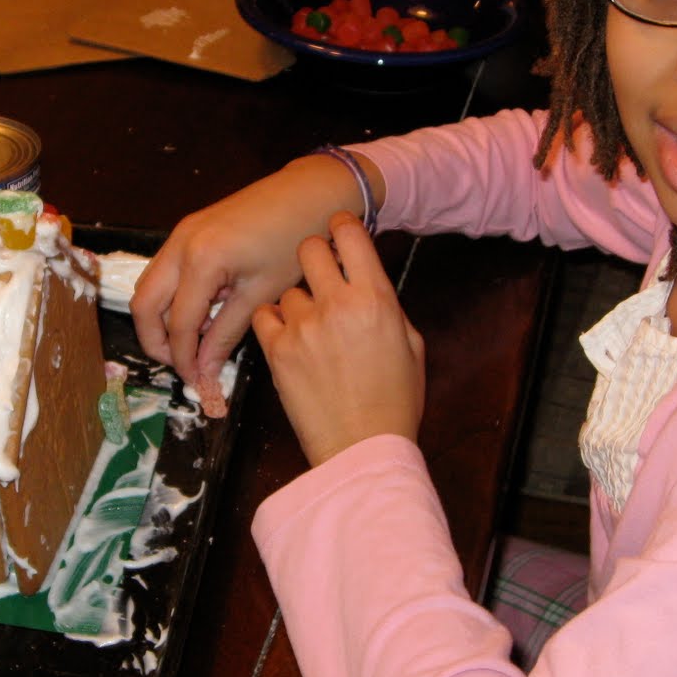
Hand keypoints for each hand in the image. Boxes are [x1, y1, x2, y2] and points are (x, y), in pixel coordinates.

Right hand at [132, 154, 384, 396]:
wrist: (309, 192)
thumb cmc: (295, 240)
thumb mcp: (262, 293)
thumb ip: (225, 334)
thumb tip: (204, 371)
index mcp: (201, 260)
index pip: (179, 323)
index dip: (183, 359)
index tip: (195, 382)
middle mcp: (180, 243)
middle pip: (144, 304)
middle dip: (156, 341)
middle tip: (181, 365)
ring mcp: (180, 233)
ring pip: (149, 286)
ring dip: (161, 319)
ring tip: (192, 343)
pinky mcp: (188, 230)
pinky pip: (164, 271)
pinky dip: (172, 298)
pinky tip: (202, 314)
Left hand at [252, 212, 425, 467]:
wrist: (363, 448)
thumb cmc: (395, 402)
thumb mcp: (411, 345)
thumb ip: (387, 306)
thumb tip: (368, 283)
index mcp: (376, 298)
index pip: (349, 234)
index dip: (342, 228)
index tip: (339, 235)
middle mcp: (336, 304)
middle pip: (309, 249)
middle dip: (314, 258)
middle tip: (320, 277)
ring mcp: (302, 327)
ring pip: (287, 290)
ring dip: (296, 303)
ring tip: (312, 332)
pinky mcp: (276, 351)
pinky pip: (265, 317)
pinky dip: (275, 325)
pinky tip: (291, 342)